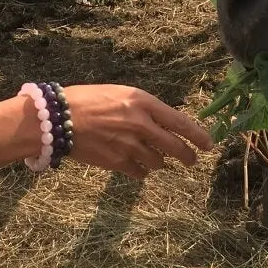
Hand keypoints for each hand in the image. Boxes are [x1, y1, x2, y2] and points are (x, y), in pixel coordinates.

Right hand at [61, 85, 213, 180]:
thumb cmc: (87, 100)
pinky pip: (140, 174)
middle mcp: (140, 123)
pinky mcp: (118, 163)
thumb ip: (143, 108)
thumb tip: (163, 124)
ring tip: (151, 157)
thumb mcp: (120, 94)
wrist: (57, 118)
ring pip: (158, 162)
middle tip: (191, 160)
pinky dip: (141, 172)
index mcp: (142, 102)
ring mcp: (130, 145)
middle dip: (187, 156)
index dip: (198, 135)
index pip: (180, 121)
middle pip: (175, 146)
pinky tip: (134, 165)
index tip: (209, 144)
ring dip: (158, 162)